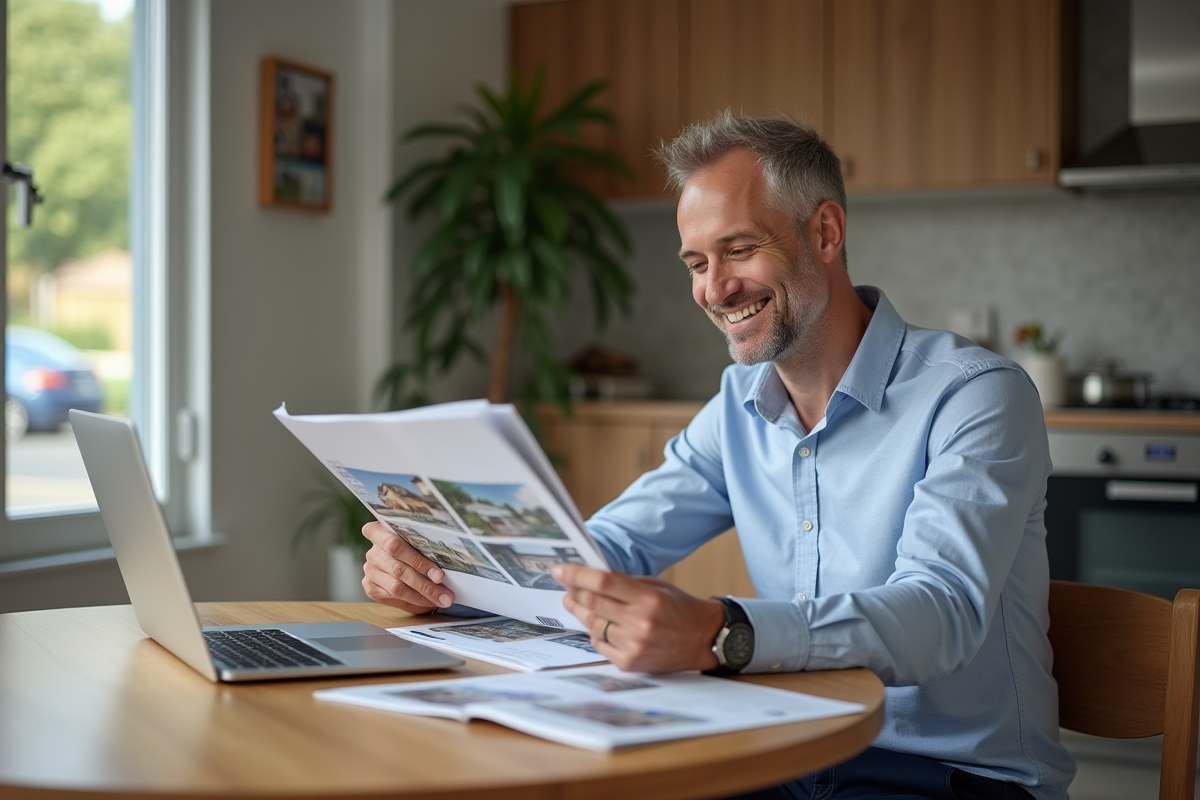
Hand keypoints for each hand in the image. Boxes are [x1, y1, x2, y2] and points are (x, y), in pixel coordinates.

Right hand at [361, 521, 454, 613]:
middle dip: (425, 584)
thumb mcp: (418, 541)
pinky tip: (429, 601)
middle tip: (446, 594)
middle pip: (399, 569)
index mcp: (380, 531)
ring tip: (442, 599)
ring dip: (422, 595)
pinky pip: (394, 596)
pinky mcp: (370, 586)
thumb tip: (450, 563)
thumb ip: (424, 547)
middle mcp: (373, 551)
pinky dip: (415, 600)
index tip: (440, 575)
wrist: (400, 562)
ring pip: (397, 586)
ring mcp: (369, 569)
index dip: (419, 561)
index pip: (395, 544)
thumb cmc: (414, 547)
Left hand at [553, 563, 725, 672]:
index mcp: (648, 599)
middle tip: (565, 585)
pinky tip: (597, 624)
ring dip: (581, 612)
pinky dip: (595, 632)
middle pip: (593, 603)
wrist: (703, 639)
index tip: (560, 570)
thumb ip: (625, 583)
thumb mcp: (656, 587)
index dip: (577, 575)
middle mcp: (640, 623)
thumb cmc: (679, 609)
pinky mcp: (630, 663)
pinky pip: (600, 644)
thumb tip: (589, 578)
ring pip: (593, 624)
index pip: (604, 582)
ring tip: (576, 602)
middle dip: (574, 592)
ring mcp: (634, 645)